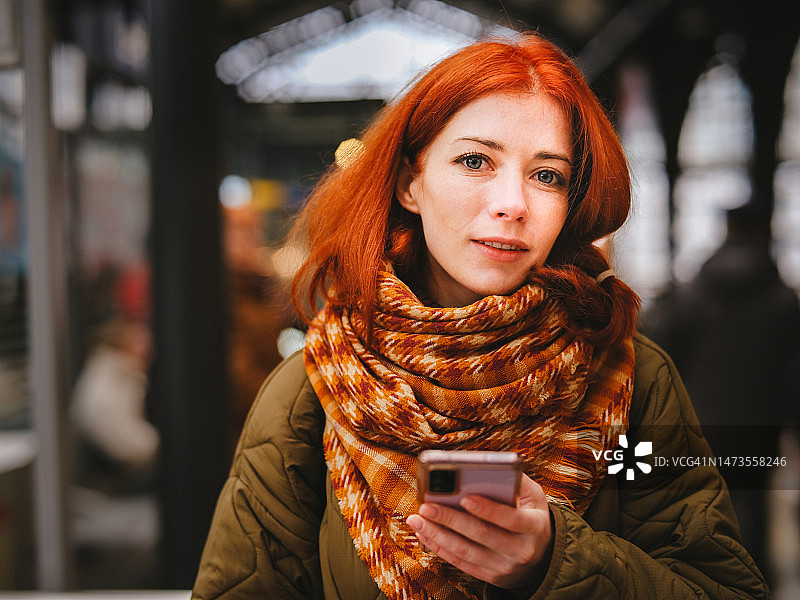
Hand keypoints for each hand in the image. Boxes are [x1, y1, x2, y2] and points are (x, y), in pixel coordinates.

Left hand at [406, 474, 553, 589]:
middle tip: (427, 506)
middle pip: (482, 535)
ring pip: (466, 552)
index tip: (465, 497)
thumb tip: (488, 465)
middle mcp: (521, 551)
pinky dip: (440, 548)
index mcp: (534, 527)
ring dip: (438, 535)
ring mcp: (505, 567)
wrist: (541, 557)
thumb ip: (514, 480)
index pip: (512, 519)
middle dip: (451, 519)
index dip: (488, 509)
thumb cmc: (530, 515)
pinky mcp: (490, 576)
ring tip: (417, 519)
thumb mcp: (534, 496)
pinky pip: (461, 563)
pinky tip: (425, 534)